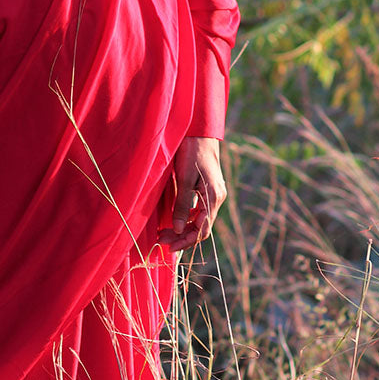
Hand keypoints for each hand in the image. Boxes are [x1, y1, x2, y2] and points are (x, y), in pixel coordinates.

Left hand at [157, 135, 226, 253]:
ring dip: (184, 228)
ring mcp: (214, 194)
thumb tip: (179, 230)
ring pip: (200, 220)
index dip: (185, 241)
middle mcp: (217, 198)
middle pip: (201, 227)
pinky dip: (187, 218)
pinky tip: (174, 219)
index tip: (168, 247)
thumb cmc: (191, 152)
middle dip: (182, 237)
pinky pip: (200, 210)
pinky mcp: (208, 188)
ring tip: (164, 232)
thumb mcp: (184, 179)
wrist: (199, 132)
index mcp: (213, 198)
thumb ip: (183, 205)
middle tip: (161, 241)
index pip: (201, 230)